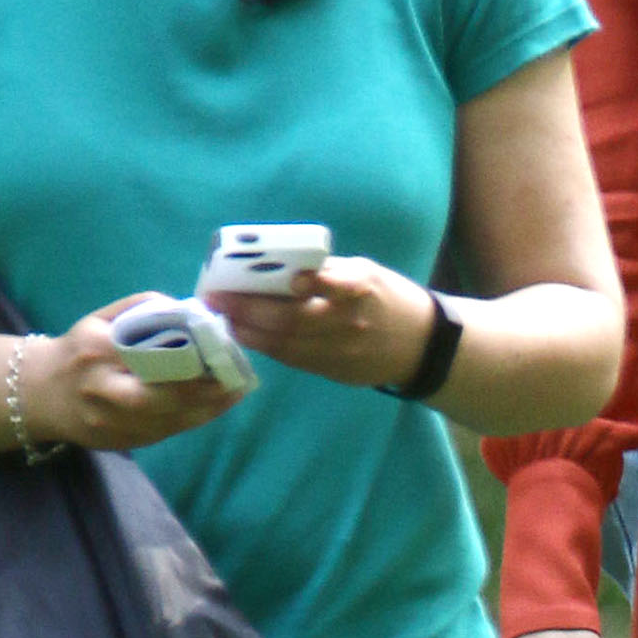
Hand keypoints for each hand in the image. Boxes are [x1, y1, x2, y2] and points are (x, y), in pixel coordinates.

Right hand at [24, 297, 246, 452]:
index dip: (187, 355)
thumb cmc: (78, 350)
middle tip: (235, 377)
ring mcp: (108, 423)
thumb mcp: (99, 319)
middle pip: (156, 397)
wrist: (38, 395)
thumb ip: (141, 308)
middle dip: (200, 391)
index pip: (146, 353)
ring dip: (205, 409)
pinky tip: (213, 406)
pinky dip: (192, 420)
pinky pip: (163, 433)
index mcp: (95, 350)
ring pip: (165, 421)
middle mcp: (100, 390)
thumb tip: (190, 310)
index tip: (220, 347)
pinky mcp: (118, 443)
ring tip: (235, 391)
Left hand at [215, 257, 439, 391]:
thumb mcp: (367, 272)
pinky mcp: (333, 371)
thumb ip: (327, 270)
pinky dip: (265, 346)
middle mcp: (349, 323)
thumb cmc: (389, 298)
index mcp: (361, 289)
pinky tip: (246, 334)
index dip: (305, 282)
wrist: (421, 346)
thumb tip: (278, 265)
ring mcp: (340, 352)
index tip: (274, 276)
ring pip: (285, 344)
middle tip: (216, 297)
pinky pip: (292, 358)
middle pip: (292, 320)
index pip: (330, 285)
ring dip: (248, 331)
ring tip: (222, 316)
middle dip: (249, 309)